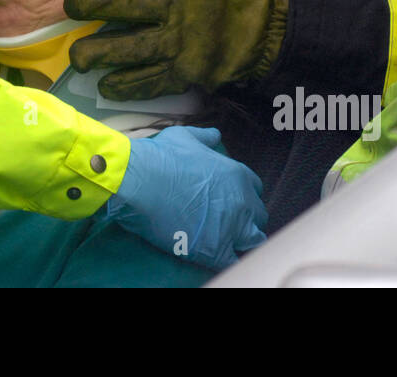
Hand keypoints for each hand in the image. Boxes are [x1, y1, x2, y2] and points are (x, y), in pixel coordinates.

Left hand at [63, 0, 288, 99]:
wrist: (279, 29)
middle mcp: (172, 4)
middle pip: (110, 2)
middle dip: (80, 2)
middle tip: (70, 3)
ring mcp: (176, 42)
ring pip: (119, 47)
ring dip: (91, 52)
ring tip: (79, 56)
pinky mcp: (183, 73)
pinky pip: (143, 81)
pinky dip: (120, 85)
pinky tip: (105, 83)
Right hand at [108, 126, 266, 269]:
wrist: (139, 180)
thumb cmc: (160, 156)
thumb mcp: (186, 137)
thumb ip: (206, 138)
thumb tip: (216, 136)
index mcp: (237, 175)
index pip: (255, 190)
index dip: (243, 196)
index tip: (230, 201)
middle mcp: (241, 201)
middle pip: (257, 216)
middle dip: (246, 219)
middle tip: (227, 222)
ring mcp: (231, 227)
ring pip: (253, 240)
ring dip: (242, 241)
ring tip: (225, 242)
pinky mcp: (215, 249)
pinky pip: (234, 261)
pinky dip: (228, 260)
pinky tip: (217, 257)